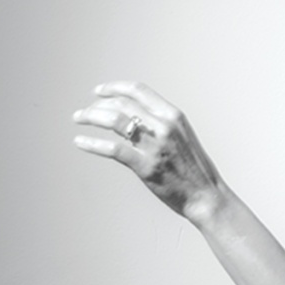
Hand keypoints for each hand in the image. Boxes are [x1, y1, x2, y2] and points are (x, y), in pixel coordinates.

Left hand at [72, 81, 222, 222]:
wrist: (206, 196)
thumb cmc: (194, 170)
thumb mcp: (182, 137)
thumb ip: (161, 125)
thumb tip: (133, 118)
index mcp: (174, 116)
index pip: (138, 91)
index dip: (114, 88)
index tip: (99, 92)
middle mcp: (164, 126)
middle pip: (122, 104)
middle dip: (98, 105)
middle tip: (85, 112)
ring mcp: (154, 146)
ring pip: (114, 121)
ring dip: (91, 117)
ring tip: (78, 119)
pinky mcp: (145, 166)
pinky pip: (112, 149)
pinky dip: (92, 144)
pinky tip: (80, 142)